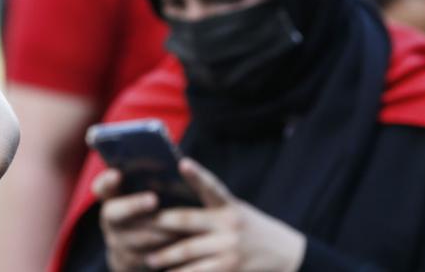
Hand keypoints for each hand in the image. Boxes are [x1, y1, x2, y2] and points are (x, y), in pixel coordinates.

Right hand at [94, 169, 179, 271]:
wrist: (149, 245)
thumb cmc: (158, 207)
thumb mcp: (152, 192)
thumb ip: (157, 179)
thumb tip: (179, 162)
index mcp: (113, 197)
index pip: (102, 186)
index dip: (106, 180)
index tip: (117, 173)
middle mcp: (110, 218)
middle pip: (113, 212)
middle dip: (133, 205)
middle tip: (153, 199)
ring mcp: (117, 241)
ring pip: (131, 238)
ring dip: (154, 232)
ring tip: (175, 226)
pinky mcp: (127, 261)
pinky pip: (143, 259)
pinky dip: (160, 252)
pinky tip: (177, 245)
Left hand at [143, 159, 304, 271]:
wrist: (284, 255)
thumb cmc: (249, 229)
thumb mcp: (235, 212)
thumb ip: (209, 209)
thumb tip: (170, 209)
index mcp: (229, 206)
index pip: (212, 186)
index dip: (197, 175)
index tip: (183, 162)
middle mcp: (229, 226)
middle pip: (187, 222)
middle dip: (161, 223)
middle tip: (139, 223)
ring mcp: (229, 250)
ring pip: (187, 252)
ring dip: (165, 256)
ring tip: (149, 259)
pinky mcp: (228, 270)